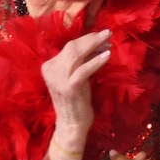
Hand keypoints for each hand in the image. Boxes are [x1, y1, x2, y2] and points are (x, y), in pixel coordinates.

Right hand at [41, 29, 110, 151]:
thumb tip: (98, 45)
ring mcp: (58, 79)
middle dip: (92, 39)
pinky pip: (84, 69)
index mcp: (49, 67)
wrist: (71, 125)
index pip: (69, 47)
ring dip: (95, 46)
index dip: (87, 40)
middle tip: (108, 34)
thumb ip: (81, 62)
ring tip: (109, 42)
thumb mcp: (76, 77)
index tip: (102, 37)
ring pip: (77, 54)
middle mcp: (50, 70)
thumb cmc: (76, 101)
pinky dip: (97, 61)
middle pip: (73, 47)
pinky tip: (108, 56)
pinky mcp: (69, 87)